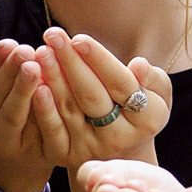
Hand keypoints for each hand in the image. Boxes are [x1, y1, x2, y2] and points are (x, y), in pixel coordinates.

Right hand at [0, 40, 58, 191]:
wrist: (14, 128)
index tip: (8, 43)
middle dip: (8, 72)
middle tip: (26, 51)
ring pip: (11, 116)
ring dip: (24, 91)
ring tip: (37, 67)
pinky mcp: (22, 153)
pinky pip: (35, 131)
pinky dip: (44, 109)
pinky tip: (54, 90)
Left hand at [25, 28, 171, 167]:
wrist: (120, 150)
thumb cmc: (138, 108)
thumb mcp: (157, 94)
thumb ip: (153, 78)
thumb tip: (138, 65)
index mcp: (147, 119)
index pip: (120, 83)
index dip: (99, 60)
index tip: (79, 38)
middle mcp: (119, 137)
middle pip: (91, 95)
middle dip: (70, 63)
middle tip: (52, 35)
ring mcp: (92, 148)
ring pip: (69, 109)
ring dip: (53, 78)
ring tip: (42, 51)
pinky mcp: (67, 155)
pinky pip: (52, 130)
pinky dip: (42, 108)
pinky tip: (34, 85)